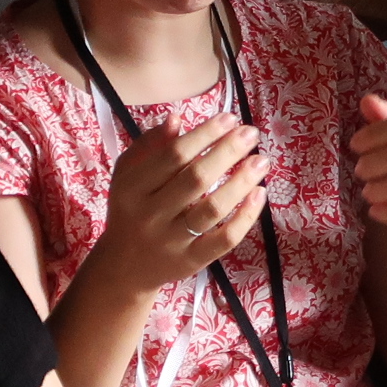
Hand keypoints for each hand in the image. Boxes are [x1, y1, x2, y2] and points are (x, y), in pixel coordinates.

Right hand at [96, 114, 267, 296]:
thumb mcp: (127, 174)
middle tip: (251, 134)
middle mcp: (150, 215)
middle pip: (196, 179)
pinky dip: (245, 217)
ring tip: (261, 161)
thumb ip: (149, 145)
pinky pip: (224, 239)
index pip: (173, 155)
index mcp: (132, 188)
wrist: (124, 267)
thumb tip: (177, 118)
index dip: (204, 134)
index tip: (229, 118)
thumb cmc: (131, 210)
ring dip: (241, 182)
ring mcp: (171, 241)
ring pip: (212, 209)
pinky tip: (260, 194)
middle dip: (227, 152)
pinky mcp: (191, 261)